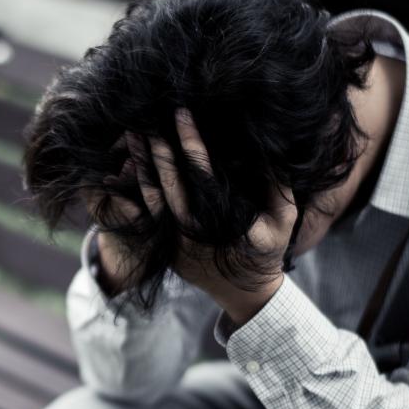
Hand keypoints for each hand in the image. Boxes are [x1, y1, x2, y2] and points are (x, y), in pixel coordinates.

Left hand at [94, 107, 298, 323]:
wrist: (245, 295)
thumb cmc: (267, 251)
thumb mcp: (283, 218)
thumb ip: (276, 184)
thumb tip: (266, 147)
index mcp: (221, 220)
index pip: (202, 171)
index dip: (191, 140)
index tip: (181, 113)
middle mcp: (192, 232)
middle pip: (169, 182)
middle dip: (158, 148)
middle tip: (146, 119)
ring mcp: (174, 243)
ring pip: (152, 198)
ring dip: (141, 166)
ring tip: (131, 136)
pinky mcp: (164, 249)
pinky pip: (147, 216)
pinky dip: (135, 192)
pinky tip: (126, 169)